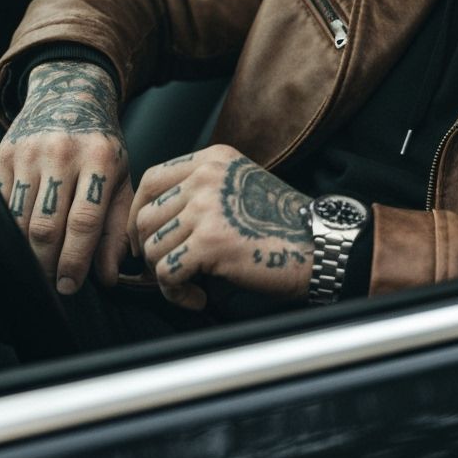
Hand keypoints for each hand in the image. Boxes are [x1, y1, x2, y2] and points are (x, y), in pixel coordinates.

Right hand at [0, 60, 130, 293]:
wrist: (71, 95)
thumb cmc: (102, 144)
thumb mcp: (123, 177)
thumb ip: (118, 227)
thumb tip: (108, 275)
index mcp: (101, 159)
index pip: (84, 221)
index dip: (75, 260)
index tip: (70, 285)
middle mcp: (63, 154)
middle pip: (46, 226)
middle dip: (47, 263)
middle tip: (52, 282)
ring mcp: (30, 153)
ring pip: (18, 220)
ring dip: (25, 252)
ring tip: (38, 266)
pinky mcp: (3, 155)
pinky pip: (0, 204)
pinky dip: (8, 228)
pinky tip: (20, 240)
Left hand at [128, 145, 313, 310]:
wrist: (318, 245)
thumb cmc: (281, 224)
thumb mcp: (240, 185)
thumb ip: (201, 189)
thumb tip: (152, 218)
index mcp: (214, 159)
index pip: (152, 179)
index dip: (139, 213)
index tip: (146, 238)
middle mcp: (208, 177)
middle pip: (146, 216)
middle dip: (149, 250)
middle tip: (166, 271)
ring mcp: (208, 207)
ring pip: (153, 247)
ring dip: (164, 276)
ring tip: (189, 286)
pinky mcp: (210, 242)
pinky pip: (167, 274)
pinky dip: (176, 294)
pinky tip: (197, 298)